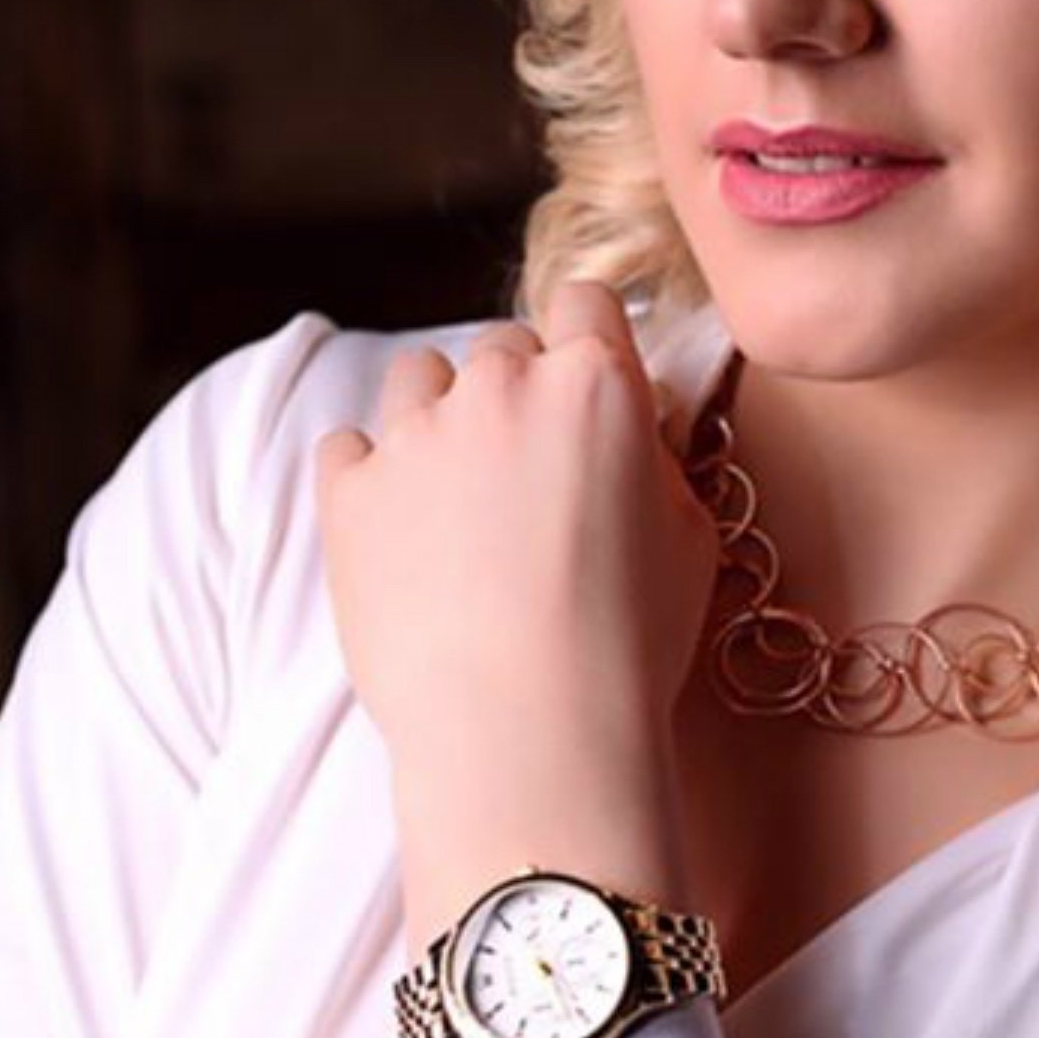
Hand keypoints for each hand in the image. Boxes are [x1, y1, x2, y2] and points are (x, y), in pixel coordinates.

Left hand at [313, 277, 721, 785]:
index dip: (589, 343)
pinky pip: (348, 448)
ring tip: (462, 503)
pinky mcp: (347, 493)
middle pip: (504, 346)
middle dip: (519, 393)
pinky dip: (371, 476)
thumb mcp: (691, 539)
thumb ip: (656, 459)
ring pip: (420, 379)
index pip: (587, 302)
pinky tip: (403, 533)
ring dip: (441, 417)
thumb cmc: (629, 648)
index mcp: (596, 385)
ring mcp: (414, 435)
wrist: (526, 735)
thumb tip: (633, 434)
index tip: (589, 389)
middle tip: (534, 476)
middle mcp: (500, 388)